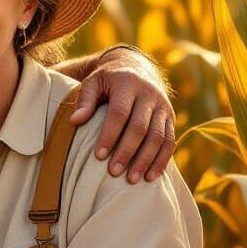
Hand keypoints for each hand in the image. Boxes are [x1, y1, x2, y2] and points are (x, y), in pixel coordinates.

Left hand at [71, 46, 174, 181]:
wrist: (137, 67)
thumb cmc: (108, 80)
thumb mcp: (93, 82)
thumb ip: (85, 100)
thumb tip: (75, 121)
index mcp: (128, 83)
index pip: (119, 113)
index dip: (110, 135)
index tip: (99, 156)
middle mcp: (149, 94)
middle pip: (140, 127)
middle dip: (127, 152)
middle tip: (113, 172)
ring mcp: (163, 106)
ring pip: (158, 137)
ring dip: (146, 160)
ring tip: (132, 180)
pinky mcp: (171, 117)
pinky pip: (170, 141)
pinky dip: (162, 160)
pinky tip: (151, 176)